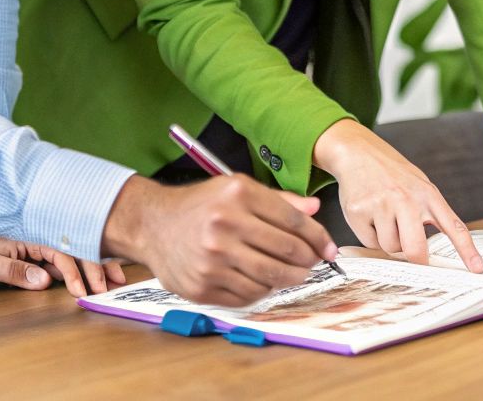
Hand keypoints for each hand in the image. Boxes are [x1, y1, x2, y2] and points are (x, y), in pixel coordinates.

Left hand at [0, 229, 125, 297]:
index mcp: (26, 243)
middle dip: (96, 269)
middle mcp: (35, 248)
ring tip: (117, 281)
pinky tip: (95, 280)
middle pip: (73, 256)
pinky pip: (62, 270)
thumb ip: (12, 270)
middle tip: (113, 287)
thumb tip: (44, 280)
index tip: (82, 291)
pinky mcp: (32, 268)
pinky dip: (81, 274)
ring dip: (94, 271)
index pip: (59, 254)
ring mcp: (35, 258)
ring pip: (72, 262)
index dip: (74, 272)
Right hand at [100, 174, 337, 307]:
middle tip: (313, 263)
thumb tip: (314, 208)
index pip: (293, 220)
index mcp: (238, 195)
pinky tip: (263, 280)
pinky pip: (247, 295)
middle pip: (285, 251)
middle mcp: (224, 225)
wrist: (154, 225)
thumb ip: (278, 200)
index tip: (328, 248)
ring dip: (289, 279)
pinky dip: (262, 290)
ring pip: (270, 278)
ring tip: (293, 274)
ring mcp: (212, 259)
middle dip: (308, 260)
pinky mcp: (202, 285)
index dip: (318, 237)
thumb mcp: (237, 189)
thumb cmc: (201, 205)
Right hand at [313, 118, 482, 272]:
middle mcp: (406, 199)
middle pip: (415, 250)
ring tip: (385, 219)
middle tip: (414, 258)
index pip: (453, 227)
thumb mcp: (419, 185)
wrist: (358, 151)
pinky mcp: (359, 212)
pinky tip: (370, 216)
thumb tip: (428, 252)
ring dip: (389, 241)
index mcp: (428, 194)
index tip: (478, 269)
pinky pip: (369, 242)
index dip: (467, 251)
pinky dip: (371, 236)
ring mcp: (381, 205)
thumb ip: (428, 214)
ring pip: (390, 248)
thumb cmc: (392, 173)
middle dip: (415, 260)